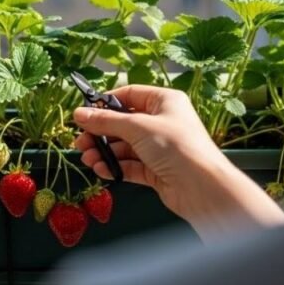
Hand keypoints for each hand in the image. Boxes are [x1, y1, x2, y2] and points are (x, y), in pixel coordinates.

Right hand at [74, 85, 283, 236]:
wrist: (203, 188)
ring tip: (88, 159)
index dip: (105, 103)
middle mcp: (162, 122)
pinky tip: (101, 170)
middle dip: (100, 133)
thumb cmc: (178, 147)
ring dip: (104, 152)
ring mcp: (159, 148)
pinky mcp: (156, 170)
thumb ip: (107, 121)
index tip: (84, 113)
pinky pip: (129, 165)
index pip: (129, 95)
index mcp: (164, 102)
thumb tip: (80, 114)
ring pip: (124, 146)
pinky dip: (114, 167)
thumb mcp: (138, 127)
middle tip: (80, 142)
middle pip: (123, 123)